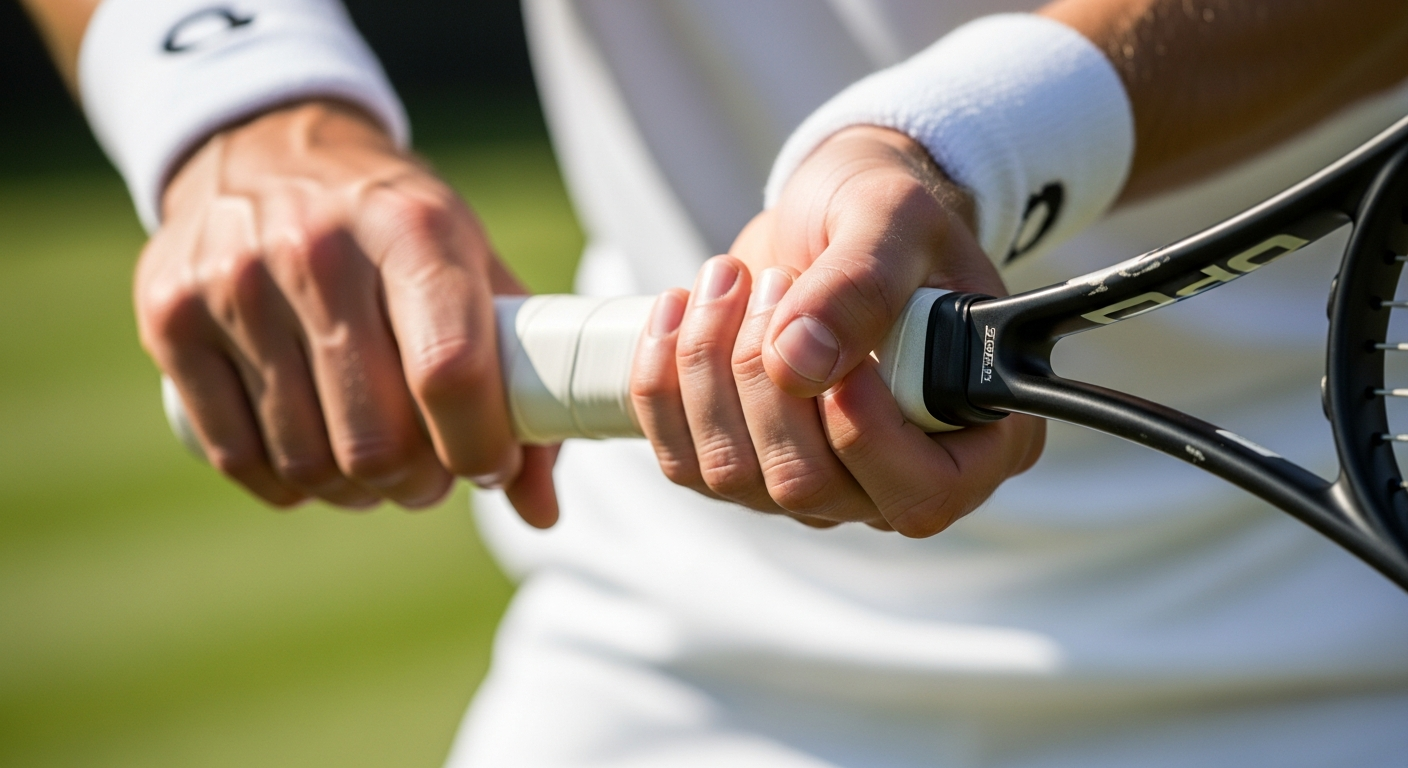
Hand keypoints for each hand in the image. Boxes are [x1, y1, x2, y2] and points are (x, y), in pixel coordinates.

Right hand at [137, 100, 558, 524]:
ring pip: (307, 461)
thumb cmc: (397, 228)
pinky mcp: (170, 316)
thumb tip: (541, 508)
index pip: (449, 374)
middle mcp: (316, 250)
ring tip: (376, 466)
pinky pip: (237, 455)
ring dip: (355, 492)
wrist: (268, 148)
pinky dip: (288, 485)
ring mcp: (232, 282)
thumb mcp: (474, 270)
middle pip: (375, 440)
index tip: (489, 463)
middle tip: (429, 474)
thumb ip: (521, 383)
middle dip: (417, 484)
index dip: (478, 448)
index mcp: (414, 231)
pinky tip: (314, 461)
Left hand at [631, 126, 1043, 534]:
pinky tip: (676, 310)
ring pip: (735, 475)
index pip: (922, 493)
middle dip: (765, 379)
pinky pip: (683, 461)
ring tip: (727, 278)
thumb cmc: (888, 216)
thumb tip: (798, 363)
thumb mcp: (895, 221)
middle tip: (771, 279)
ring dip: (709, 369)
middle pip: (809, 487)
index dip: (864, 434)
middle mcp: (896, 477)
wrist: (833, 214)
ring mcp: (817, 483)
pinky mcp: (744, 463)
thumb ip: (863, 285)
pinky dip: (662, 383)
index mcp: (976, 435)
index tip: (826, 347)